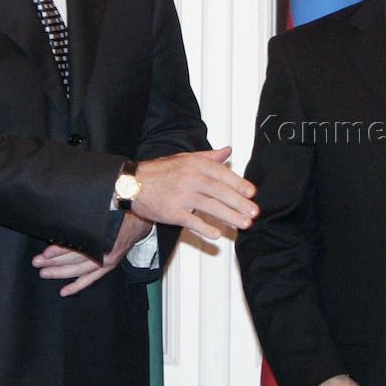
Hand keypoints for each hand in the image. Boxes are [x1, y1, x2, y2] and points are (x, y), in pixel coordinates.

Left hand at [34, 212, 152, 296]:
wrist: (142, 216)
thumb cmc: (124, 208)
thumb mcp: (109, 202)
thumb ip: (94, 204)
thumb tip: (76, 198)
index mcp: (104, 236)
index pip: (80, 245)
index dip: (61, 249)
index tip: (46, 252)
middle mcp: (106, 250)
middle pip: (77, 258)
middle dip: (55, 261)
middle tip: (37, 262)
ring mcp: (108, 259)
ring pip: (81, 269)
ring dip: (61, 272)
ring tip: (44, 272)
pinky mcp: (110, 264)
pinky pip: (92, 278)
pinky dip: (78, 284)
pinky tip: (65, 290)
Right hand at [133, 147, 258, 239]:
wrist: (132, 183)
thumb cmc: (161, 171)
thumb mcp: (185, 159)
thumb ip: (209, 157)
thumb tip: (228, 151)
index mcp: (195, 164)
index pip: (221, 174)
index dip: (238, 184)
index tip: (252, 193)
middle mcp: (189, 178)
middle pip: (218, 191)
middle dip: (238, 202)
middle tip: (254, 212)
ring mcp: (180, 196)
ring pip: (208, 206)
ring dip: (228, 216)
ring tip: (244, 224)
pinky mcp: (170, 212)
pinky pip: (190, 220)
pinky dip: (204, 228)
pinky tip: (217, 235)